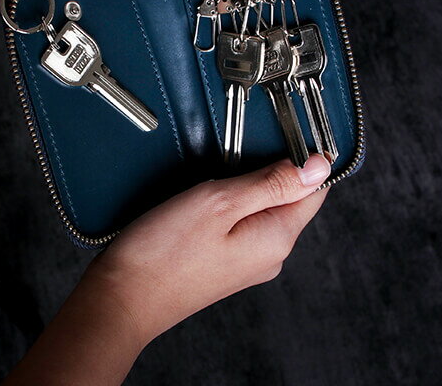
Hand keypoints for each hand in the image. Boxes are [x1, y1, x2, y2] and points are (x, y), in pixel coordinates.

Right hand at [3, 155, 330, 384]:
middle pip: (290, 199)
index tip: (273, 143)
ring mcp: (249, 262)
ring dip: (246, 189)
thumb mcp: (221, 202)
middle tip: (229, 165)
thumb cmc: (165, 252)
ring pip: (264, 209)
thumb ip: (273, 182)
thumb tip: (318, 165)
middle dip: (268, 173)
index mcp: (277, 238)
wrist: (123, 298)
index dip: (302, 160)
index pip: (315, 190)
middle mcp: (271, 255)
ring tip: (212, 187)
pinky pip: (244, 224)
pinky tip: (205, 205)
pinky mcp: (227, 263)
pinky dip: (231, 206)